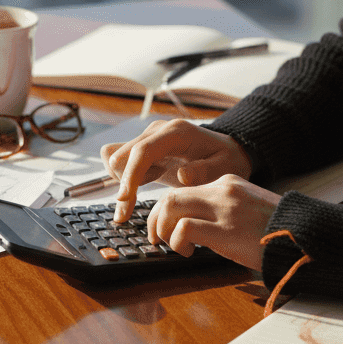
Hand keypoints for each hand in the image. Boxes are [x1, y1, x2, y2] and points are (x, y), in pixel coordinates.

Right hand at [101, 119, 252, 222]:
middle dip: (122, 185)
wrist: (226, 151)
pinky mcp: (144, 146)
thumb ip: (205, 172)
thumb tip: (183, 176)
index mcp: (176, 133)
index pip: (143, 151)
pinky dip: (124, 178)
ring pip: (115, 158)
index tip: (124, 200)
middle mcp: (158, 131)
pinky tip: (142, 187)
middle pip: (122, 155)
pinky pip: (120, 161)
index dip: (130, 175)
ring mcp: (149, 137)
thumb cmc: (227, 160)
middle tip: (130, 212)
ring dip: (121, 182)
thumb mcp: (226, 168)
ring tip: (139, 199)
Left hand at [144, 175, 280, 270]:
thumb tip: (197, 227)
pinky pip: (184, 228)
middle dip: (156, 219)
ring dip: (163, 229)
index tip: (164, 226)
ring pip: (170, 206)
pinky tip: (188, 252)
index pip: (184, 189)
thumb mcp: (250, 211)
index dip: (167, 210)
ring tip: (173, 246)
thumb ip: (224, 212)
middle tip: (157, 238)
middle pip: (170, 195)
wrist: (307, 236)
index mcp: (228, 184)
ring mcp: (224, 208)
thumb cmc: (281, 231)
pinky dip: (178, 241)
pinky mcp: (226, 229)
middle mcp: (223, 190)